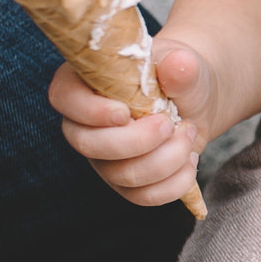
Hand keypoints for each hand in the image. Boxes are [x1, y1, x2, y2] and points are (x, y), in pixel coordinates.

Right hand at [48, 42, 209, 208]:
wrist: (196, 102)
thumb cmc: (179, 77)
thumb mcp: (185, 65)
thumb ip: (181, 65)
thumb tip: (179, 65)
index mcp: (85, 83)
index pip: (64, 98)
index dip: (90, 111)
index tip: (125, 112)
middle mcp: (85, 124)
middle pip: (88, 145)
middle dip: (137, 140)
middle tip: (169, 124)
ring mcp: (103, 157)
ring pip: (121, 175)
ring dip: (165, 159)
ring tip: (187, 134)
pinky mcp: (125, 182)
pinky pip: (142, 196)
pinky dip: (174, 183)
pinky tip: (190, 160)